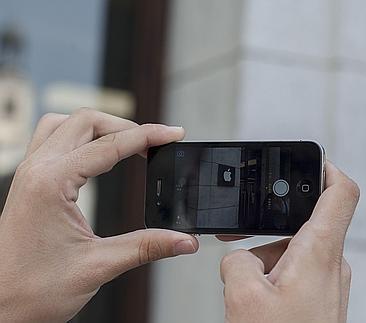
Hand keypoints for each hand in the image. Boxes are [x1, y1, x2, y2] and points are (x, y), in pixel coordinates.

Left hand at [0, 109, 198, 322]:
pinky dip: (80, 139)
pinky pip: (52, 141)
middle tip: (156, 142)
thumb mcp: (99, 265)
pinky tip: (96, 156)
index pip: (110, 145)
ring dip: (99, 128)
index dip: (148, 136)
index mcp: (51, 183)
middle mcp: (36, 171)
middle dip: (126, 126)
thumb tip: (184, 240)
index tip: (174, 134)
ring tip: (128, 143)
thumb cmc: (33, 289)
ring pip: (65, 124)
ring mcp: (28, 175)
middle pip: (85, 121)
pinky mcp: (29, 184)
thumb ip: (147, 247)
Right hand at [220, 162, 359, 322]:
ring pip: (295, 252)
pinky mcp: (322, 300)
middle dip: (268, 230)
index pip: (341, 192)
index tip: (307, 159)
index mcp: (319, 253)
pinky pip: (297, 274)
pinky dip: (275, 278)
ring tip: (251, 291)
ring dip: (268, 261)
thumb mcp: (244, 297)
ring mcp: (329, 284)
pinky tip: (261, 302)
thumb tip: (239, 259)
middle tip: (241, 238)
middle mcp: (332, 265)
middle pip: (302, 224)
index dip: (326, 167)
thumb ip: (236, 262)